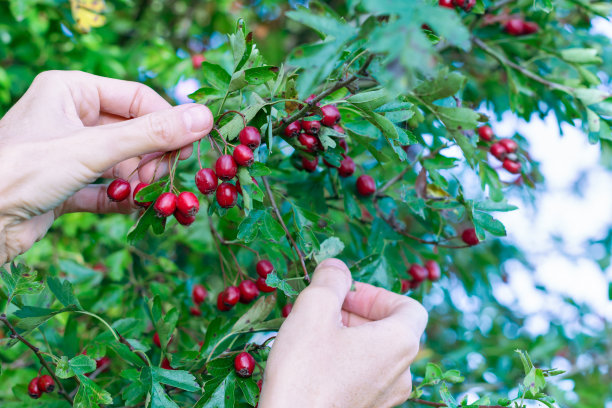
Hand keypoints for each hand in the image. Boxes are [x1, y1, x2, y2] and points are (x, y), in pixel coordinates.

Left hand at [0, 71, 212, 264]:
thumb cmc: (24, 171)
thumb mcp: (95, 148)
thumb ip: (152, 134)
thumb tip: (204, 118)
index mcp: (71, 91)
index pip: (137, 98)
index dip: (167, 122)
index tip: (190, 147)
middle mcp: (70, 117)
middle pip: (133, 132)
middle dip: (153, 158)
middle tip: (166, 179)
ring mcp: (68, 152)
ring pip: (123, 163)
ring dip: (140, 182)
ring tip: (150, 199)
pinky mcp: (66, 185)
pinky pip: (107, 187)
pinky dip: (123, 199)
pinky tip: (136, 210)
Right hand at [260, 259, 427, 407]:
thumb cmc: (304, 371)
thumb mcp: (313, 310)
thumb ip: (330, 280)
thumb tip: (337, 266)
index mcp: (400, 344)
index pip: (409, 306)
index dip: (377, 293)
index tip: (344, 295)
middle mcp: (402, 373)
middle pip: (390, 328)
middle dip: (356, 312)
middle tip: (321, 311)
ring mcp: (387, 397)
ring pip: (375, 352)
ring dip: (348, 335)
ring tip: (313, 335)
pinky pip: (365, 375)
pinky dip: (346, 360)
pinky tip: (314, 361)